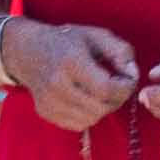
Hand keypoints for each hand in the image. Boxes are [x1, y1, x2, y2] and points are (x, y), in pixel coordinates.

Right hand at [0, 15, 141, 136]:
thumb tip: (132, 73)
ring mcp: (49, 101)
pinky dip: (88, 115)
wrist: (27, 51)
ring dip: (103, 109)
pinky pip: (78, 124)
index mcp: (71, 62)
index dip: (125, 88)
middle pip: (100, 107)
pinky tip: (86, 99)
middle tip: (118, 87)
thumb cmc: (66, 41)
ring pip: (91, 119)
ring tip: (102, 93)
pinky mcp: (45, 113)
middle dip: (117, 99)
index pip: (106, 89)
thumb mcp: (96, 35)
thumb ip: (120, 51)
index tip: (128, 80)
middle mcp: (57, 85)